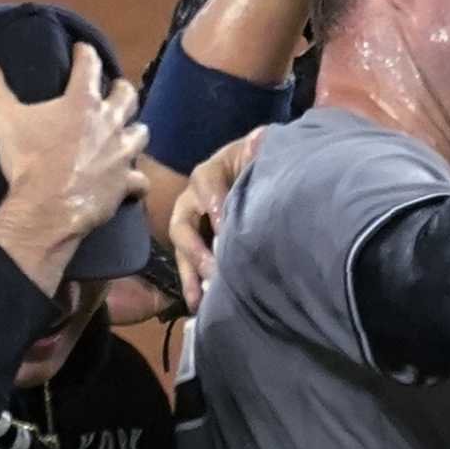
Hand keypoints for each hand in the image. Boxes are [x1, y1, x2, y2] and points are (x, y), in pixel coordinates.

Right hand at [0, 48, 151, 291]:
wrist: (47, 207)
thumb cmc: (28, 159)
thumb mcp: (4, 119)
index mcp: (82, 102)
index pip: (89, 66)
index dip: (86, 54)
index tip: (83, 49)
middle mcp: (109, 123)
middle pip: (127, 96)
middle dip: (121, 90)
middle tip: (115, 90)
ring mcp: (122, 154)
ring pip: (141, 134)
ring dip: (135, 130)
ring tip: (129, 131)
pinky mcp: (125, 183)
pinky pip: (141, 181)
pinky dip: (138, 181)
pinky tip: (134, 182)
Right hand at [168, 128, 265, 312]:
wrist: (266, 178)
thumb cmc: (262, 162)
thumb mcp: (261, 150)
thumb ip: (259, 148)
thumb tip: (259, 144)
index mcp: (210, 172)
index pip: (204, 183)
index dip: (213, 204)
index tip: (224, 228)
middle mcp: (195, 200)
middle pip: (183, 223)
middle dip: (196, 249)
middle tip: (213, 268)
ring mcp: (194, 224)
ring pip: (183, 248)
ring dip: (190, 272)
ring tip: (197, 297)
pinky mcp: (200, 245)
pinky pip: (190, 264)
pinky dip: (194, 284)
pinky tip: (200, 304)